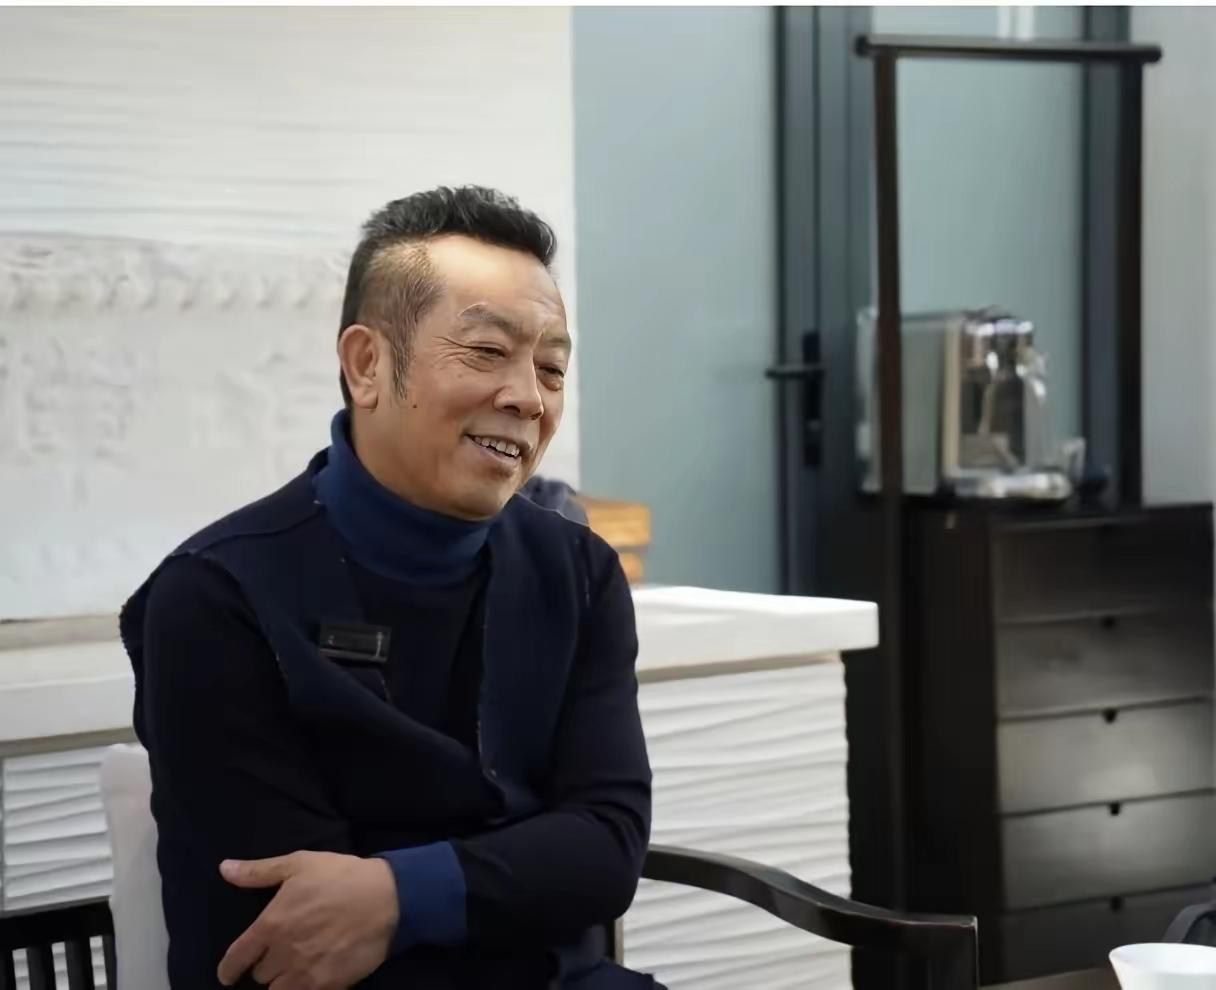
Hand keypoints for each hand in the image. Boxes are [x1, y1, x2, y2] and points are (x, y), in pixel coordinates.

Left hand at [217, 851, 398, 989]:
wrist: (387, 897)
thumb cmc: (341, 876)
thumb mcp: (299, 864)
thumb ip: (259, 871)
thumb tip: (224, 869)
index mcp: (271, 925)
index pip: (236, 959)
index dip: (228, 970)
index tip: (228, 974)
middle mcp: (283, 953)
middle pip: (260, 976)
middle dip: (265, 966)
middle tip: (278, 954)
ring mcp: (306, 972)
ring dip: (282, 981)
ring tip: (293, 970)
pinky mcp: (329, 985)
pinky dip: (303, 988)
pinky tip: (311, 978)